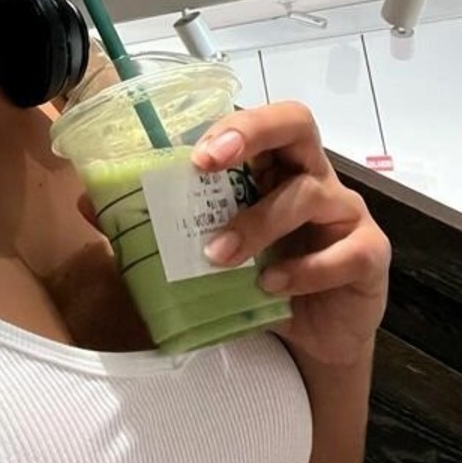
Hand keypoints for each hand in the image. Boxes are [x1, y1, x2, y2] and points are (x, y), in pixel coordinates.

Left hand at [190, 103, 390, 366]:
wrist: (312, 341)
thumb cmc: (261, 280)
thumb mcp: (211, 251)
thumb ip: (165, 225)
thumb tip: (91, 206)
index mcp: (273, 166)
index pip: (260, 121)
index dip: (231, 125)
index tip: (194, 154)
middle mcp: (312, 176)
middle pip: (297, 124)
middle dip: (252, 133)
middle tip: (208, 163)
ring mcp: (345, 212)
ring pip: (307, 194)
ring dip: (258, 223)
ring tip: (220, 255)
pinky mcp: (370, 253)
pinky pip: (345, 252)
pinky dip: (304, 270)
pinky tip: (272, 286)